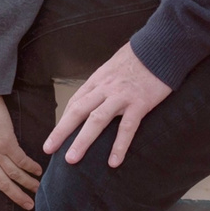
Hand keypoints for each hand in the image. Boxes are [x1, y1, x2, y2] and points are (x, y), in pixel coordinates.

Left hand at [45, 42, 173, 168]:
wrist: (161, 48)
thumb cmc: (138, 59)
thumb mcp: (114, 67)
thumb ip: (104, 83)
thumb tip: (97, 97)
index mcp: (98, 80)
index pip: (75, 103)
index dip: (64, 121)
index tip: (55, 137)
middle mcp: (105, 88)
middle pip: (78, 111)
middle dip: (61, 131)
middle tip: (48, 148)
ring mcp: (121, 96)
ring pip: (96, 120)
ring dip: (82, 140)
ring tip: (71, 159)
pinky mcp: (139, 103)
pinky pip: (127, 127)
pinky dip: (119, 145)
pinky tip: (113, 162)